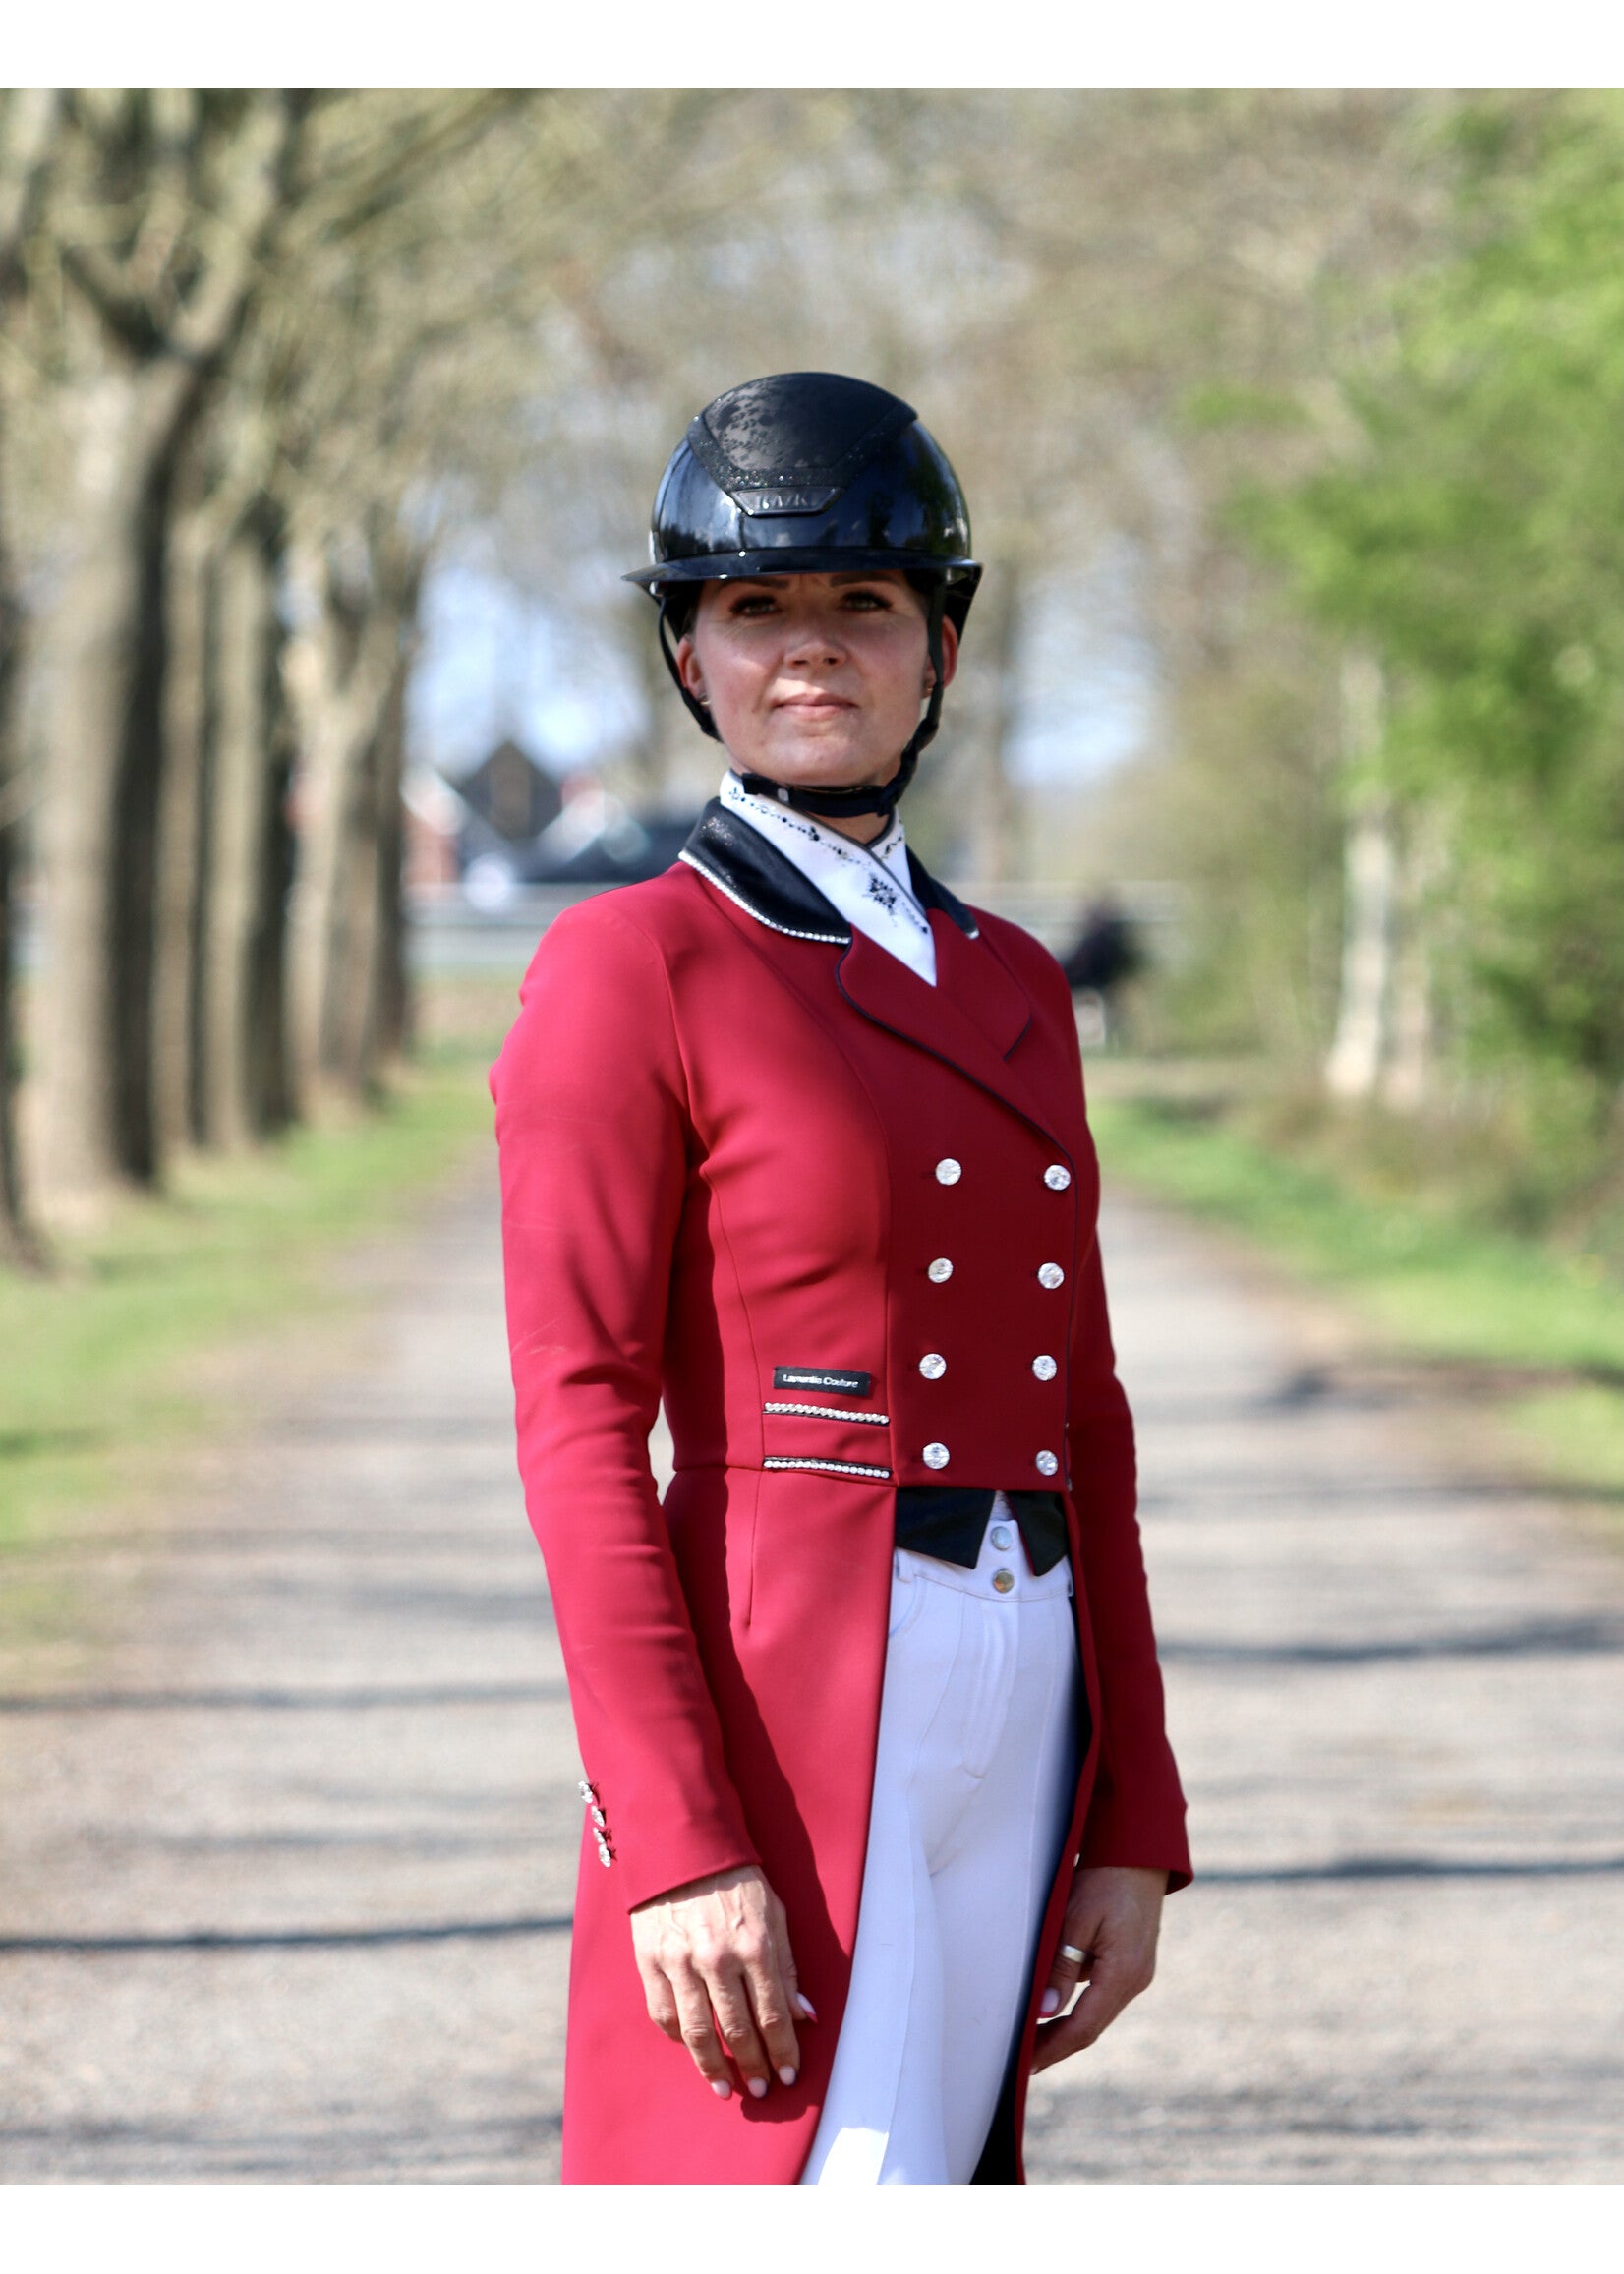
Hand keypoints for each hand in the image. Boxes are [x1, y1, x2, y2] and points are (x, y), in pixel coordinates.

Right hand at [630, 1863, 814, 2101]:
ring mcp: (680, 1962)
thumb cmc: (736, 1882)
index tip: (789, 2075)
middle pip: (738, 2030)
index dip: (784, 2050)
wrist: (683, 1848)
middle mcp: (718, 1958)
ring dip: (713, 2068)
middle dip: (754, 2066)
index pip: (773, 2015)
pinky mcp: (650, 1961)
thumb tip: (805, 2015)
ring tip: (724, 2090)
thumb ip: (787, 1966)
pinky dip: (678, 2038)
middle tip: (762, 2089)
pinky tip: (691, 2049)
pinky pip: (664, 2014)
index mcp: (755, 1945)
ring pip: (699, 2032)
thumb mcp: (775, 1914)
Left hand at [1031, 1864, 1165, 2072]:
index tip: (1029, 2063)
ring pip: (1098, 2012)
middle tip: (1026, 2059)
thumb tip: (1045, 2012)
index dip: (1055, 2048)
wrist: (1139, 1854)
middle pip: (1092, 2026)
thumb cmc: (1104, 1880)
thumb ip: (1061, 1966)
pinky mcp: (1133, 1964)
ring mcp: (1137, 1973)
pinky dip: (1080, 2006)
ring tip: (1034, 2038)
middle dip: (1058, 2044)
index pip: (1084, 2026)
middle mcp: (1135, 1980)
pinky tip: (1057, 2006)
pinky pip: (1103, 1994)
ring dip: (1068, 2027)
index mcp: (1123, 1972)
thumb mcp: (1075, 1919)